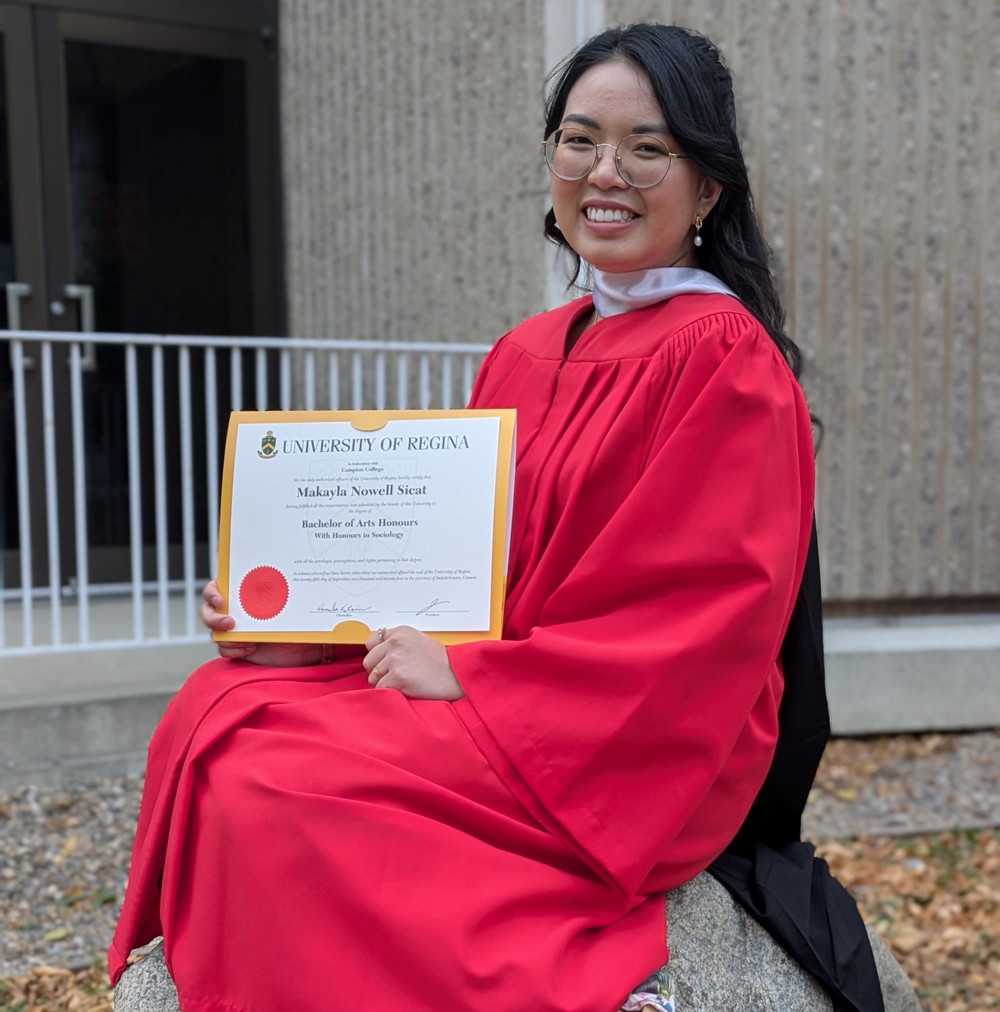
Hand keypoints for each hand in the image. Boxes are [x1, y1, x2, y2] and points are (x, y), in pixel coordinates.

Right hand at [200, 579, 320, 666]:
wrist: (302, 650)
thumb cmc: (298, 623)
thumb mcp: (294, 608)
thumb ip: (286, 597)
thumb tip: (292, 583)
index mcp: (244, 594)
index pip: (216, 587)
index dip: (212, 592)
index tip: (221, 601)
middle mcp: (235, 610)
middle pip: (207, 611)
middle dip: (213, 618)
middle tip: (230, 623)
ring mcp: (233, 629)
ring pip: (215, 632)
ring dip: (228, 637)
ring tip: (249, 641)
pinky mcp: (236, 647)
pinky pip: (224, 649)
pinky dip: (234, 650)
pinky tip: (251, 648)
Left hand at [363, 626, 464, 700]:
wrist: (456, 676)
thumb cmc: (440, 662)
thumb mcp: (418, 640)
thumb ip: (397, 643)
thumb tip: (377, 651)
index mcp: (400, 632)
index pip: (371, 642)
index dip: (377, 655)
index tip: (386, 662)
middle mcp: (395, 643)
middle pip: (368, 662)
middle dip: (379, 671)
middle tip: (397, 675)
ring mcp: (395, 659)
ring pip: (373, 677)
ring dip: (385, 683)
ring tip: (405, 682)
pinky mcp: (397, 677)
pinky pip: (381, 689)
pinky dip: (391, 692)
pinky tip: (406, 689)